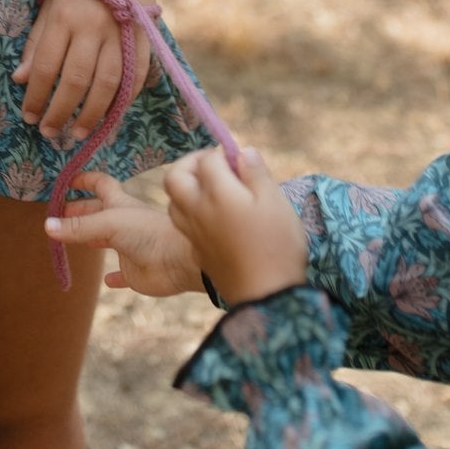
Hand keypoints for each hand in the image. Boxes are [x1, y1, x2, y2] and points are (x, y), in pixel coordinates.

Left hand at [12, 0, 157, 145]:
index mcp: (64, 15)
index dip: (35, 97)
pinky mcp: (146, 36)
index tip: (28, 116)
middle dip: (60, 112)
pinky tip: (109, 115)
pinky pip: (136, 77)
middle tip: (49, 133)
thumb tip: (20, 80)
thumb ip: (36, 41)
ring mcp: (123, 32)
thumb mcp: (50, 0)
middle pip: (75, 81)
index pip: (44, 66)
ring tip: (78, 133)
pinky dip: (123, 100)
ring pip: (107, 85)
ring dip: (92, 115)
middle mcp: (93, 26)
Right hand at [45, 172, 202, 296]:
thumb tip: (46, 225)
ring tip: (71, 240)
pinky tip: (107, 280)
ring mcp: (129, 247)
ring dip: (91, 239)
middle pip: (97, 212)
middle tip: (57, 215)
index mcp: (119, 203)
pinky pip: (122, 274)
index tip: (66, 181)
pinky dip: (114, 277)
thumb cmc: (148, 232)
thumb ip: (79, 226)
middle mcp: (123, 222)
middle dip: (79, 210)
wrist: (179, 260)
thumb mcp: (109, 223)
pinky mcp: (135, 272)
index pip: (99, 184)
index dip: (84, 180)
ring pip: (106, 240)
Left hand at [164, 146, 308, 306]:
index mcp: (216, 194)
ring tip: (212, 189)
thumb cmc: (276, 245)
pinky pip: (181, 223)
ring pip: (173, 201)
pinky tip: (213, 217)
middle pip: (175, 176)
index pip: (207, 160)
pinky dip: (190, 211)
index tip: (240, 160)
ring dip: (187, 187)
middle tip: (215, 166)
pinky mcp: (198, 252)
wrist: (265, 297)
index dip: (222, 153)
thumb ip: (256, 172)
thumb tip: (242, 151)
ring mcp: (194, 233)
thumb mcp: (275, 201)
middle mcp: (197, 210)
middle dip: (191, 164)